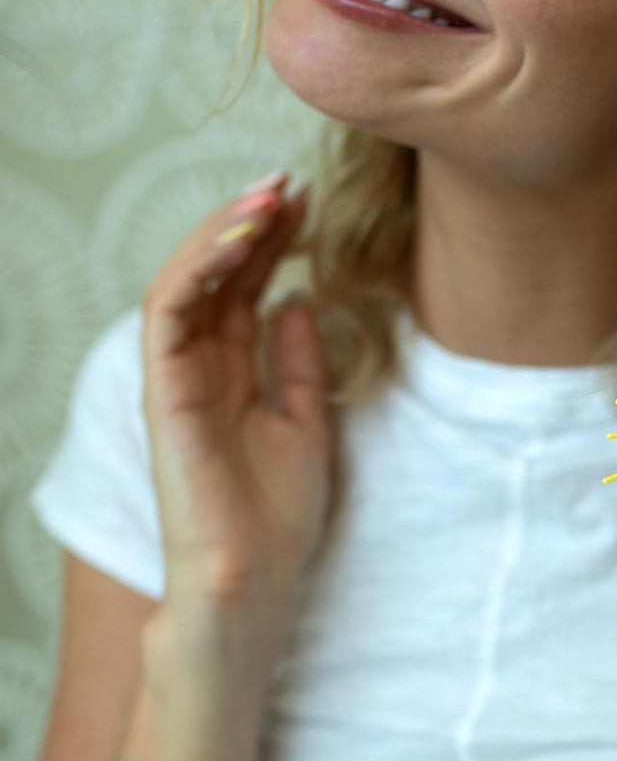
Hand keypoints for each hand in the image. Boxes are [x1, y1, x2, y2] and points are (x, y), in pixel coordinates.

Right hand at [141, 171, 332, 650]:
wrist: (255, 577)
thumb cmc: (278, 516)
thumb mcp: (307, 423)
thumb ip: (298, 363)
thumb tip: (297, 300)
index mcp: (231, 374)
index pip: (243, 290)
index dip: (272, 244)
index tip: (309, 205)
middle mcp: (198, 367)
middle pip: (217, 276)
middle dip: (249, 224)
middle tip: (288, 182)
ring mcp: (176, 376)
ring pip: (186, 281)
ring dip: (224, 232)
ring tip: (268, 196)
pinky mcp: (162, 389)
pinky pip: (170, 311)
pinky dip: (201, 267)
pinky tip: (243, 239)